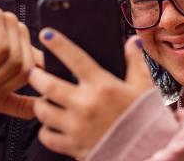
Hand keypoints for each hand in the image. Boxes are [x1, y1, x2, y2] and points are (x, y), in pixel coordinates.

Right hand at [0, 7, 42, 118]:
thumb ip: (18, 103)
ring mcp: (7, 22)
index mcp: (22, 45)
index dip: (28, 84)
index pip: (41, 64)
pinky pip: (3, 50)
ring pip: (17, 61)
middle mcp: (18, 31)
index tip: (6, 93)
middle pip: (28, 68)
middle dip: (3, 85)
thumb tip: (39, 112)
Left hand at [29, 29, 154, 158]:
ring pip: (43, 111)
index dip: (58, 44)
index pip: (75, 58)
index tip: (46, 34)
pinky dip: (45, 130)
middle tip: (35, 72)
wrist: (149, 151)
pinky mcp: (73, 146)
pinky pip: (47, 136)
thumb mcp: (143, 87)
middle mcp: (86, 105)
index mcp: (103, 86)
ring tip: (44, 98)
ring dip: (40, 103)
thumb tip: (132, 41)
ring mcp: (77, 127)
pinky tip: (51, 124)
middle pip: (48, 85)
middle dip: (37, 76)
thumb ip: (135, 62)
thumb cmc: (145, 118)